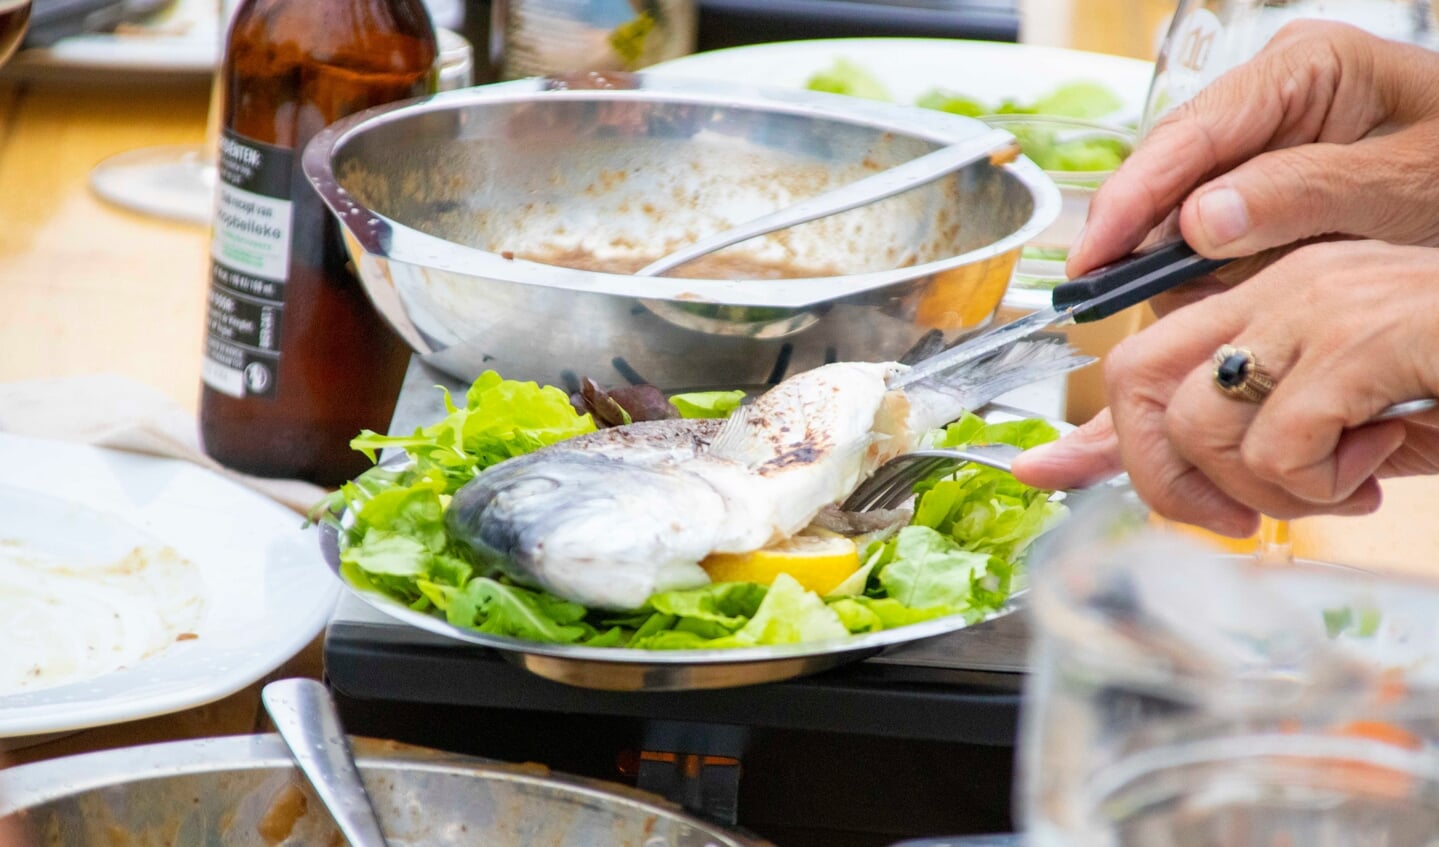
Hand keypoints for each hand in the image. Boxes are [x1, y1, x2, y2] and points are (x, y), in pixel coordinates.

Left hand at [1015, 241, 1438, 535]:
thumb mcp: (1328, 426)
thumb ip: (1236, 443)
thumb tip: (1114, 474)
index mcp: (1262, 300)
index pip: (1138, 360)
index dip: (1086, 431)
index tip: (1040, 470)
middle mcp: (1277, 285)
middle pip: (1136, 382)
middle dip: (1164, 475)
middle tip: (1239, 516)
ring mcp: (1318, 300)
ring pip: (1200, 420)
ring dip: (1263, 483)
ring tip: (1343, 473)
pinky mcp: (1365, 334)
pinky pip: (1280, 440)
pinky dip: (1319, 480)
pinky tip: (1379, 460)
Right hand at [1068, 21, 1438, 310]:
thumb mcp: (1403, 183)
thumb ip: (1301, 194)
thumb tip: (1199, 223)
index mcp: (1302, 71)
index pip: (1188, 135)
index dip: (1129, 200)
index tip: (1091, 259)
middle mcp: (1267, 104)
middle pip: (1169, 175)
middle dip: (1146, 242)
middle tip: (1125, 305)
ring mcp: (1261, 148)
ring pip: (1181, 214)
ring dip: (1182, 270)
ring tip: (1208, 315)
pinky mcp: (1263, 193)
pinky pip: (1210, 239)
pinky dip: (1212, 280)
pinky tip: (1230, 307)